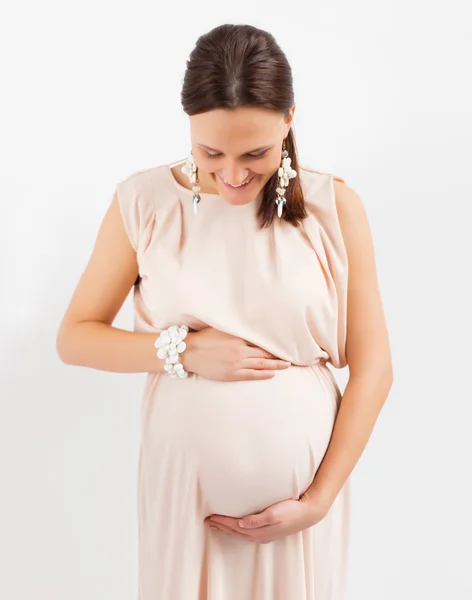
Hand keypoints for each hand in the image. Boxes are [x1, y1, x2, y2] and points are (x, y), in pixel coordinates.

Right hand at [182, 327, 290, 380]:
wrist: (188, 352)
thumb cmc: (202, 338)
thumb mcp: (220, 329)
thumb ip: (235, 329)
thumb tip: (247, 326)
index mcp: (238, 337)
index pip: (260, 340)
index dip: (273, 343)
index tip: (284, 343)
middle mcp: (240, 350)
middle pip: (265, 353)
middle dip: (278, 355)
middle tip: (291, 356)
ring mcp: (236, 363)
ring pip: (261, 364)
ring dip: (276, 365)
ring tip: (287, 365)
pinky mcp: (231, 374)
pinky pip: (251, 375)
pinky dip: (263, 374)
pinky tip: (272, 374)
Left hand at [205, 494, 328, 543]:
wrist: (308, 513)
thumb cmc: (291, 510)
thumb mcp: (274, 513)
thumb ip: (257, 520)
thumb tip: (240, 524)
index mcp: (259, 531)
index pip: (235, 526)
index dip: (222, 521)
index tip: (210, 517)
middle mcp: (259, 535)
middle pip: (235, 532)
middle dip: (221, 526)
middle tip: (207, 520)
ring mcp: (264, 534)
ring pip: (240, 533)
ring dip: (227, 528)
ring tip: (217, 523)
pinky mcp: (268, 531)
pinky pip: (247, 532)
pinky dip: (237, 529)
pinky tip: (236, 525)